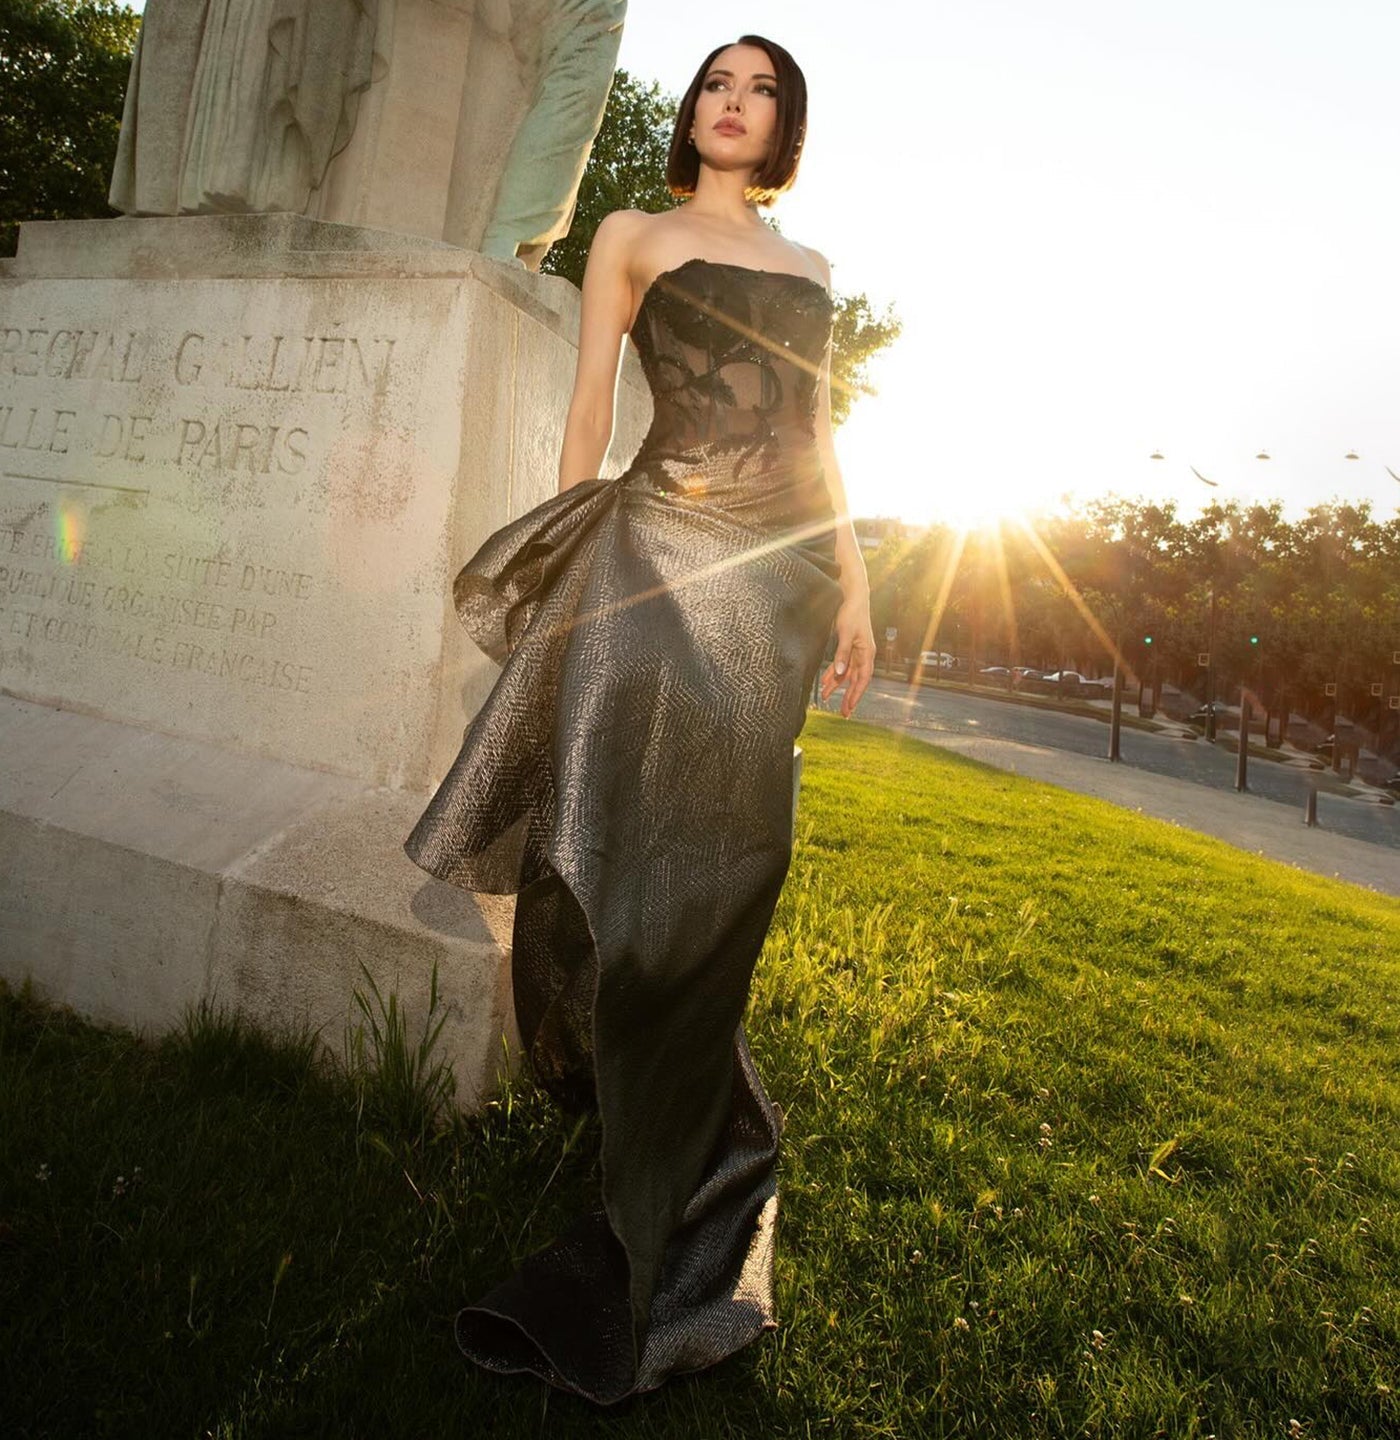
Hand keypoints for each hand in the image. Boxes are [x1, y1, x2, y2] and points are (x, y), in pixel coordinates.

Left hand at [818, 593, 875, 717]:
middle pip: (856, 681)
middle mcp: (864, 654)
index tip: (849, 708)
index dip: (856, 695)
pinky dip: (833, 674)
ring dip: (837, 686)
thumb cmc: (852, 613)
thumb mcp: (845, 634)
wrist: (852, 596)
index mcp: (867, 653)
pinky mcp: (848, 646)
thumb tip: (841, 674)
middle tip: (843, 713)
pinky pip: (841, 665)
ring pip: (846, 674)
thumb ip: (842, 654)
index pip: (863, 679)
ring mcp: (856, 651)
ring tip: (826, 698)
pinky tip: (825, 682)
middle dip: (849, 697)